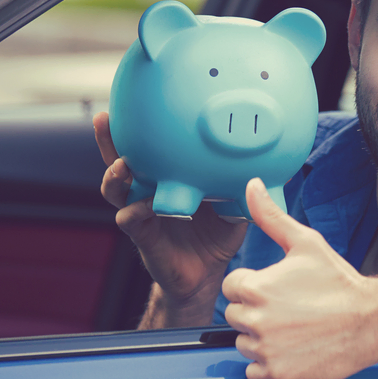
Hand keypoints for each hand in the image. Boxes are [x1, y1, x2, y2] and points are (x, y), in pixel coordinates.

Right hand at [94, 112, 246, 326]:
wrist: (207, 275)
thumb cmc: (217, 236)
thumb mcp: (233, 205)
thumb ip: (243, 185)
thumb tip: (273, 167)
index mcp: (165, 180)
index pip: (145, 149)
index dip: (133, 128)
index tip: (128, 102)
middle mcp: (147, 193)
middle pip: (119, 161)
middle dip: (108, 140)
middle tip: (104, 119)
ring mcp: (142, 214)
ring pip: (116, 191)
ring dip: (115, 176)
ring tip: (122, 165)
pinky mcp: (143, 237)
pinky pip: (131, 220)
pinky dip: (134, 211)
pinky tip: (140, 206)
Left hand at [222, 178, 377, 378]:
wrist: (372, 321)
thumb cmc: (339, 282)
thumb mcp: (305, 242)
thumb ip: (271, 216)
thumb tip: (252, 186)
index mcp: (255, 287)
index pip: (231, 288)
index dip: (253, 286)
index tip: (278, 290)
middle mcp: (255, 320)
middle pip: (236, 316)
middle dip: (257, 312)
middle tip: (290, 309)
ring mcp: (265, 350)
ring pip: (245, 344)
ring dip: (263, 339)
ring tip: (294, 329)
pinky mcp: (276, 376)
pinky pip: (254, 373)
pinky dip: (269, 366)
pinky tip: (293, 350)